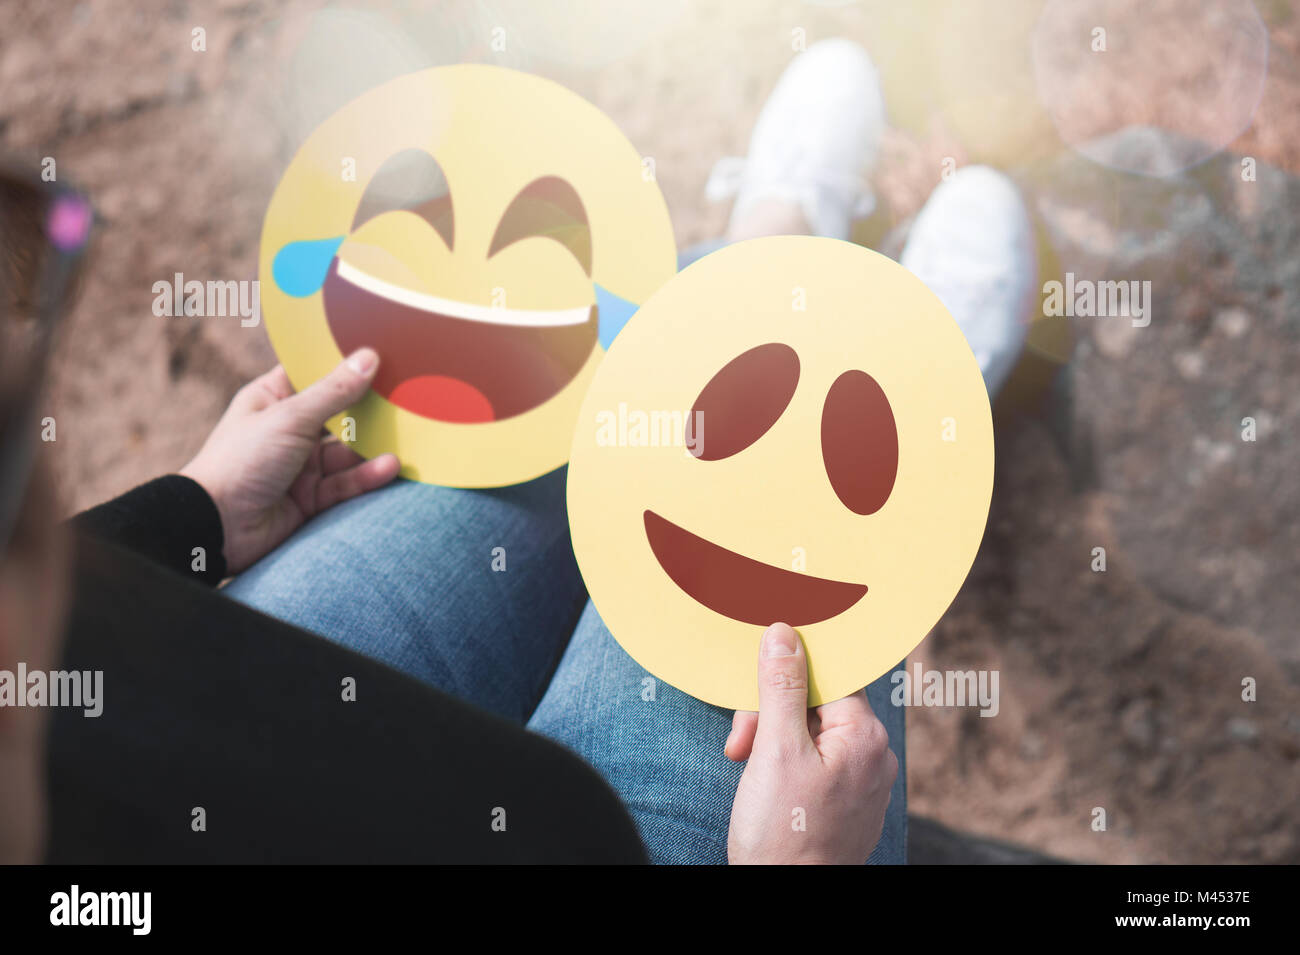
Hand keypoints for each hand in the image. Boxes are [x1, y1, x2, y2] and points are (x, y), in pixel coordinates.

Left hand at [180, 348, 399, 573]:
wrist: (216, 527)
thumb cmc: (241, 460)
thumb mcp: (291, 418)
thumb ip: (334, 392)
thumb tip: (369, 357)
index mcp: (272, 399)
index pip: (312, 374)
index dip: (342, 364)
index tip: (380, 353)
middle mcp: (287, 430)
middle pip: (337, 414)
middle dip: (368, 409)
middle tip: (405, 396)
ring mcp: (299, 465)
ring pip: (346, 452)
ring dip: (373, 447)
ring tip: (406, 439)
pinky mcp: (310, 498)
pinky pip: (345, 483)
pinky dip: (367, 476)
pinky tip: (390, 467)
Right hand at [725, 622, 897, 864]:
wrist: (785, 900)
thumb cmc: (783, 833)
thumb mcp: (775, 749)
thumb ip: (781, 688)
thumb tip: (785, 634)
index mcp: (865, 736)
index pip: (830, 676)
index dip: (788, 675)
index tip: (758, 680)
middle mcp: (873, 756)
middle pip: (818, 705)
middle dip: (772, 714)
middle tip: (742, 742)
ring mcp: (862, 783)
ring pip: (813, 734)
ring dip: (773, 740)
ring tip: (745, 764)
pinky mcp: (846, 804)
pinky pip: (816, 763)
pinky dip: (785, 763)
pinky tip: (763, 781)